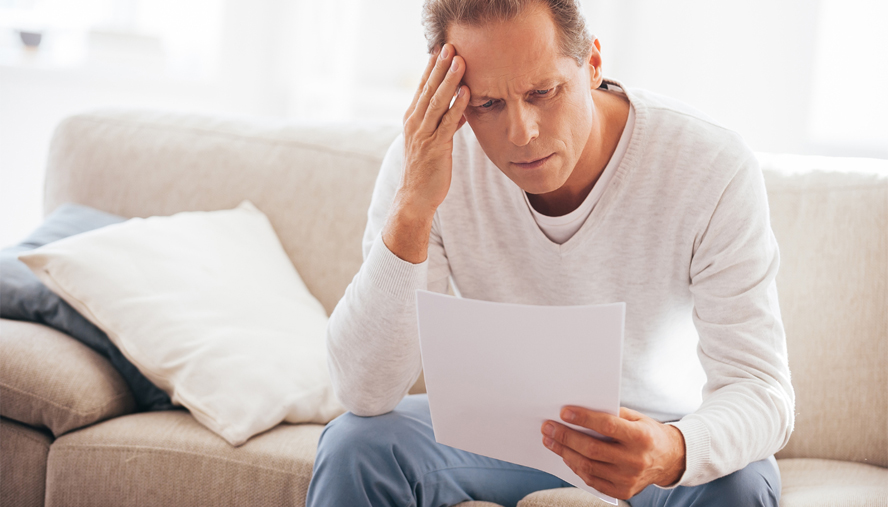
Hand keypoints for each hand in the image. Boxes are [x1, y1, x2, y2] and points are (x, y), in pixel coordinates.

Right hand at [382, 43, 470, 262]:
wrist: (415, 197)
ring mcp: (424, 135)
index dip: (431, 68)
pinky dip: (457, 106)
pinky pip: (447, 123)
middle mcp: (415, 123)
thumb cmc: (425, 170)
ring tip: (459, 60)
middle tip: (450, 45)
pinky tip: (466, 92)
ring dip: (449, 80)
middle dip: (439, 66)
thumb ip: (445, 122)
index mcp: (412, 119)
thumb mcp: (433, 141)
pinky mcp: (435, 148)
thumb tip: (460, 108)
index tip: (440, 49)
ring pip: (437, 102)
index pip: (422, 88)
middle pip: (428, 89)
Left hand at [541, 406, 685, 499]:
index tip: (564, 412)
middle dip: (566, 437)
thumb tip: (579, 411)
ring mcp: (629, 479)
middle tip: (547, 427)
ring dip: (565, 452)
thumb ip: (612, 414)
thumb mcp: (636, 418)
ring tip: (550, 440)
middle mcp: (636, 461)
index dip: (584, 419)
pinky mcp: (623, 491)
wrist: (670, 460)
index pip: (608, 427)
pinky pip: (592, 480)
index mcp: (641, 438)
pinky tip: (566, 455)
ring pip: (588, 467)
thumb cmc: (648, 433)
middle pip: (593, 449)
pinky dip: (576, 467)